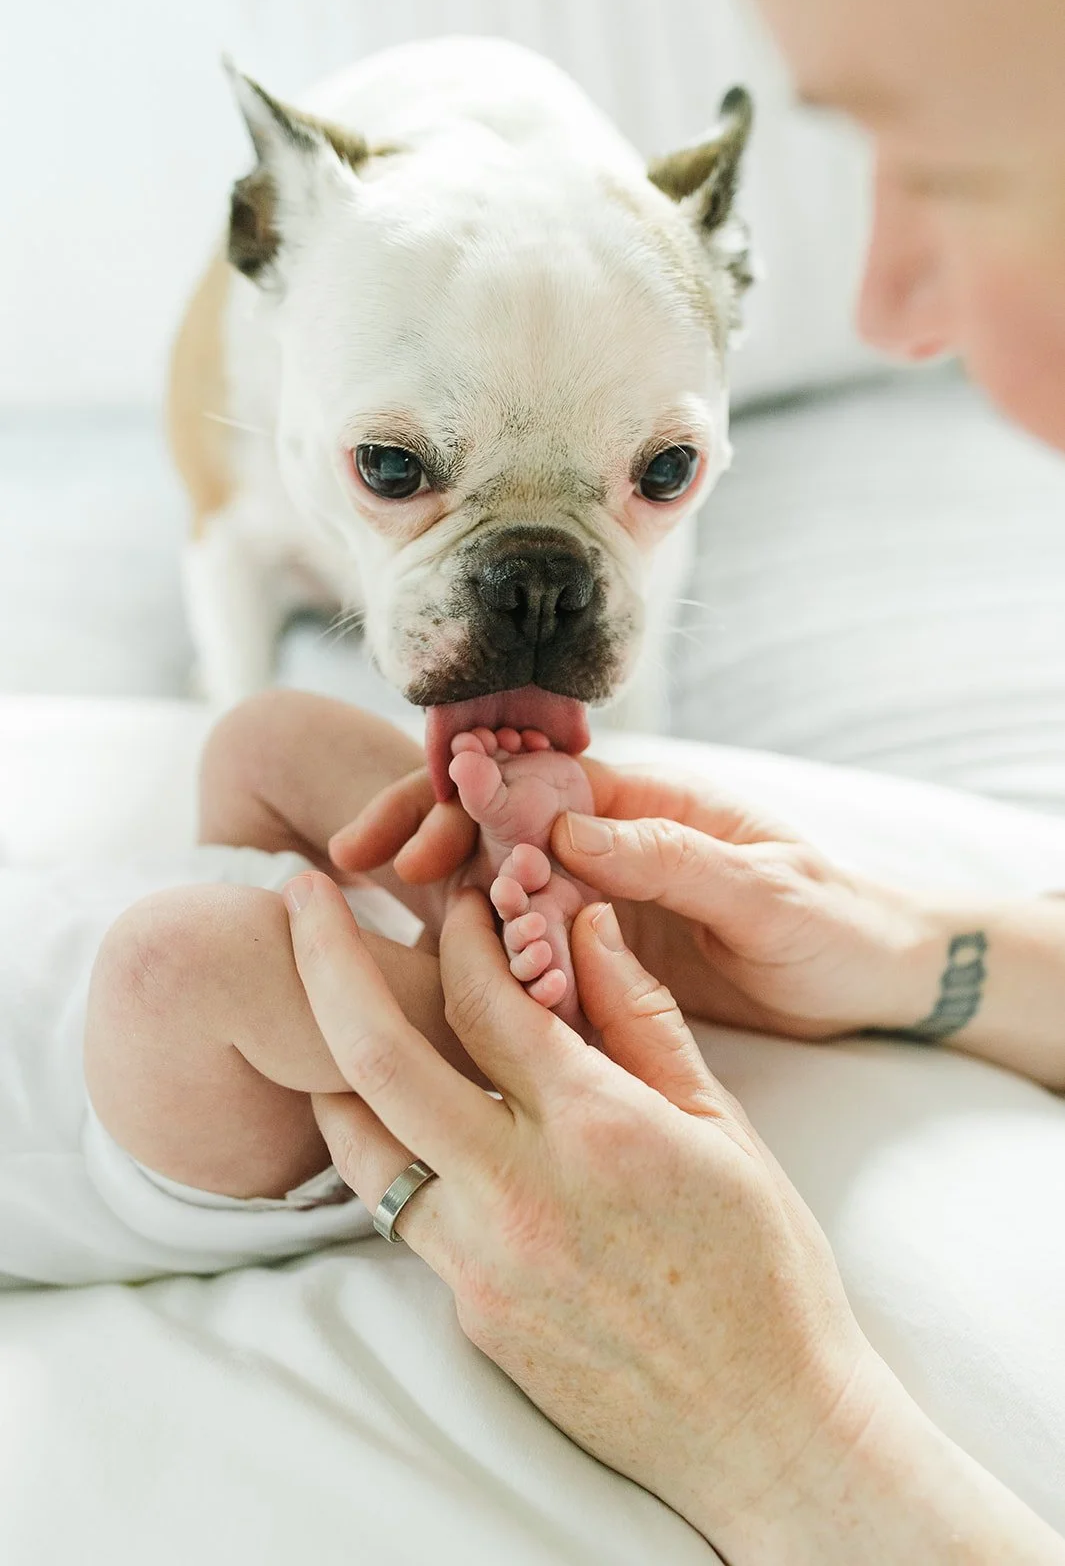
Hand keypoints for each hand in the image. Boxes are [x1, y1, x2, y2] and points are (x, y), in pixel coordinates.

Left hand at [282, 870, 880, 1553]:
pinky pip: (407, 1219)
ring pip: (362, 1146)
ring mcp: (481, 1264)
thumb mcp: (720, 1126)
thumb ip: (641, 1020)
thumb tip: (588, 926)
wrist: (762, 1422)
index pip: (486, 998)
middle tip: (300, 894)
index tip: (457, 901)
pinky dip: (399, 1156)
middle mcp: (519, 1192)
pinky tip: (422, 1128)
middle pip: (376, 1056)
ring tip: (326, 1016)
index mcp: (596, 1128)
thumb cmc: (763, 1266)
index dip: (461, 931)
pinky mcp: (469, 1316)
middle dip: (324, 959)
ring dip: (335, 1069)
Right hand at [330, 760, 937, 1036]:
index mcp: (656, 805)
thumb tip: (570, 832)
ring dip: (448, 895)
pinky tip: (439, 972)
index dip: (481, 791)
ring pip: (509, 889)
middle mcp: (621, 845)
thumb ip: (671, 859)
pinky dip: (489, 956)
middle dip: (436, 831)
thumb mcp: (764, 889)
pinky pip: (536, 949)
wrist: (878, 981)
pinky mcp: (610, 956)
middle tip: (364, 857)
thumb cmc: (837, 920)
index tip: (424, 810)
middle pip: (508, 827)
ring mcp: (610, 901)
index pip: (549, 784)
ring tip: (385, 903)